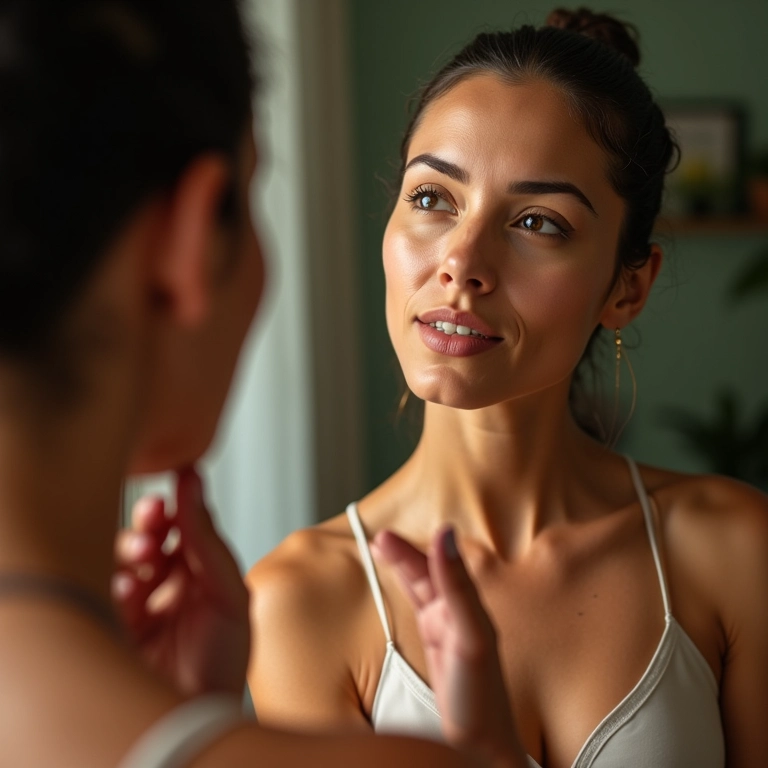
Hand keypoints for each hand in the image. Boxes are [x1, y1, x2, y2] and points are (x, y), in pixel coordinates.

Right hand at [112, 466, 248, 696]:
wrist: (198, 719)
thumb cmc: (223, 664)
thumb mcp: (228, 595)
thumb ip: (208, 541)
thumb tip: (194, 482)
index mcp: (201, 575)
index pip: (183, 528)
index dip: (177, 508)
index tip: (176, 483)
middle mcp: (169, 587)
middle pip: (149, 538)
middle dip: (149, 523)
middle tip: (153, 515)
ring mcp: (138, 607)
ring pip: (123, 561)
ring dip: (130, 549)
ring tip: (143, 557)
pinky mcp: (112, 626)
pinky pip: (104, 593)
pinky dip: (114, 584)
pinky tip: (127, 589)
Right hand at [372, 526, 526, 767]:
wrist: (482, 745)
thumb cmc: (481, 697)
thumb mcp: (469, 635)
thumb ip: (457, 586)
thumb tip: (445, 538)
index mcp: (467, 606)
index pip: (437, 566)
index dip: (413, 549)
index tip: (388, 535)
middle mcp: (459, 613)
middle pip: (428, 573)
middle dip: (404, 554)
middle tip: (379, 540)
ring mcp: (448, 628)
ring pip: (422, 586)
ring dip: (404, 566)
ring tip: (382, 548)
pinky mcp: (439, 644)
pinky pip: (420, 606)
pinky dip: (408, 588)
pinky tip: (402, 582)